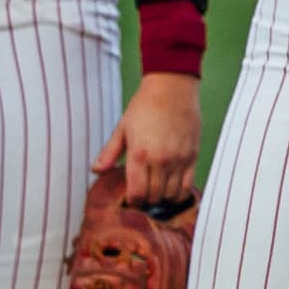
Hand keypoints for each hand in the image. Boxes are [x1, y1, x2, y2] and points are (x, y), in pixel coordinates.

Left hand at [96, 71, 201, 209]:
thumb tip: (96, 171)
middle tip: (142, 195)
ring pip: (171, 194)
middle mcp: (160, 160)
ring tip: (157, 191)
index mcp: (139, 154)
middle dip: (146, 200)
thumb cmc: (144, 106)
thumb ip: (109, 153)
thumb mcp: (122, 128)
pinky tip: (172, 188)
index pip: (136, 194)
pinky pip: (188, 185)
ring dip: (163, 197)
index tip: (130, 198)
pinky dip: (179, 193)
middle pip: (153, 197)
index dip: (132, 201)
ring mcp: (178, 159)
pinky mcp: (193, 155)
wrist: (172, 87)